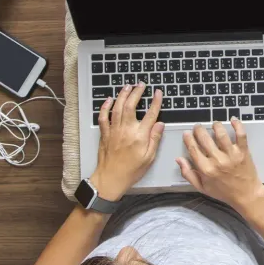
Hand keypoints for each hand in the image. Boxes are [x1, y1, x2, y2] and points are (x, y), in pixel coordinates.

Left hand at [90, 83, 164, 200]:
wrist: (110, 179)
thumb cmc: (131, 170)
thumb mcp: (149, 157)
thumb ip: (155, 139)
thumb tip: (160, 124)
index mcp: (139, 136)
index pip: (150, 114)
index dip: (155, 102)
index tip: (158, 93)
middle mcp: (126, 130)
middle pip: (131, 106)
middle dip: (137, 93)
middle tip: (141, 84)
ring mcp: (114, 131)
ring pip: (117, 108)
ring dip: (122, 95)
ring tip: (127, 86)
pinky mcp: (105, 134)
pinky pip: (103, 117)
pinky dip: (105, 107)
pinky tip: (109, 100)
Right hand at [177, 119, 263, 211]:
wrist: (246, 195)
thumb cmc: (223, 191)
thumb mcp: (202, 187)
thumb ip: (188, 174)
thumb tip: (178, 159)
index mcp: (205, 169)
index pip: (193, 149)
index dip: (188, 139)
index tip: (187, 133)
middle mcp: (217, 160)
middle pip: (205, 139)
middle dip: (199, 130)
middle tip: (198, 126)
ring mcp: (231, 155)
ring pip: (221, 134)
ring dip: (216, 125)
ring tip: (214, 123)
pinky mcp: (243, 151)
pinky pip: (241, 135)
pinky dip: (237, 125)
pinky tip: (233, 119)